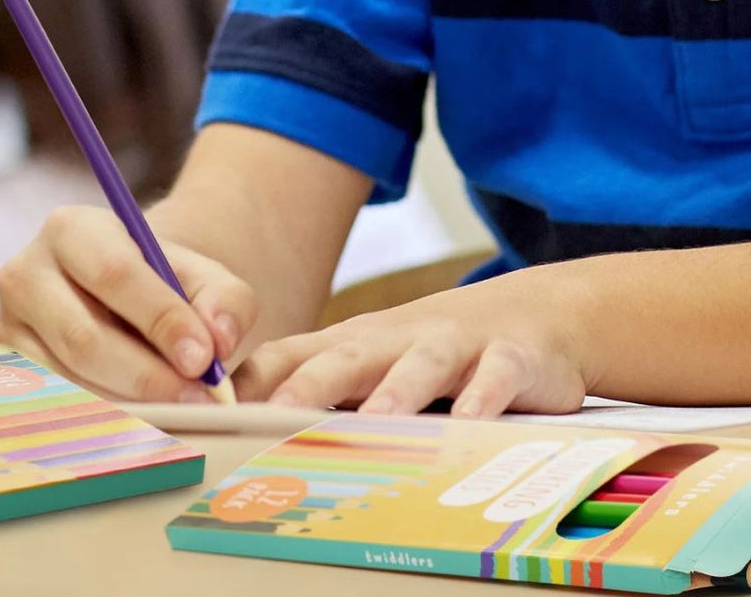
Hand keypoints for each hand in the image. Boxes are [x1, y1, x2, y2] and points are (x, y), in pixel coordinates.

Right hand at [0, 206, 257, 401]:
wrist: (119, 298)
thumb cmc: (162, 284)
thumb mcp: (201, 274)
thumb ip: (225, 299)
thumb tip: (220, 341)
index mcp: (72, 229)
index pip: (115, 275)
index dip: (161, 319)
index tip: (203, 359)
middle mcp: (24, 275)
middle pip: (83, 338)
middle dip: (146, 374)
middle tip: (197, 399)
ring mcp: (5, 329)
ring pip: (67, 382)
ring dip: (127, 403)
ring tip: (177, 410)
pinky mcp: (2, 375)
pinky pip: (51, 408)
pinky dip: (101, 418)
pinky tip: (140, 421)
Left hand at [239, 278, 588, 417]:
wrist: (541, 312)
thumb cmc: (439, 350)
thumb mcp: (375, 364)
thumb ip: (317, 393)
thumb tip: (232, 439)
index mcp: (356, 344)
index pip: (289, 358)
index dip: (250, 386)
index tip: (210, 417)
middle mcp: (399, 338)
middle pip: (348, 357)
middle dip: (311, 386)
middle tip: (278, 420)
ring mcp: (457, 343)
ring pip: (423, 363)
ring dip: (398, 391)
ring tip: (376, 422)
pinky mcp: (510, 355)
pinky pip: (497, 375)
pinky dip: (484, 395)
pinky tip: (470, 420)